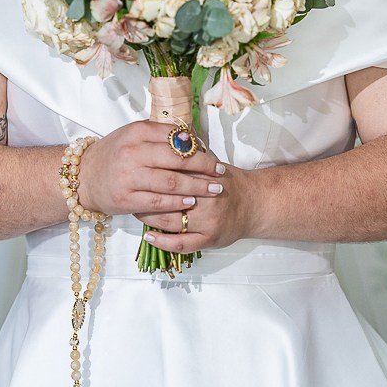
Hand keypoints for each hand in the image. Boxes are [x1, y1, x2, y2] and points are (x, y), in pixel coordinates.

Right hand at [77, 121, 225, 218]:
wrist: (83, 177)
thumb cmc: (114, 154)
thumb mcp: (133, 136)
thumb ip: (159, 134)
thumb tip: (193, 137)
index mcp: (137, 132)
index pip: (175, 137)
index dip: (198, 146)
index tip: (212, 153)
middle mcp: (133, 152)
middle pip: (178, 160)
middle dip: (204, 166)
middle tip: (220, 171)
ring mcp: (129, 177)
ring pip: (172, 182)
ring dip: (196, 187)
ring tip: (213, 189)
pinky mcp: (126, 199)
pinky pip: (159, 202)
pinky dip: (178, 203)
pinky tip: (191, 202)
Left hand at [134, 162, 253, 253]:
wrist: (255, 203)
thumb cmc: (228, 182)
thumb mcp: (210, 163)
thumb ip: (189, 157)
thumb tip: (162, 142)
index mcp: (205, 178)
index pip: (172, 174)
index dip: (151, 173)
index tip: (136, 172)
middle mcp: (207, 200)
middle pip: (168, 199)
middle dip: (146, 196)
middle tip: (131, 192)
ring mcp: (208, 222)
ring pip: (170, 222)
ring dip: (149, 217)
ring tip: (135, 211)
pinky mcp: (209, 240)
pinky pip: (181, 245)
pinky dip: (162, 242)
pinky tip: (149, 237)